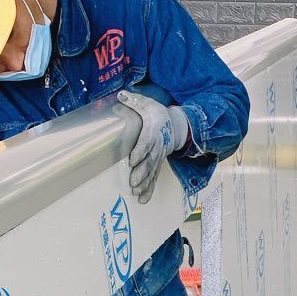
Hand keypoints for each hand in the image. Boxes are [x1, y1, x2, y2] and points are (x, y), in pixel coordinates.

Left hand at [117, 90, 190, 204]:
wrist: (175, 126)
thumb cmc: (157, 114)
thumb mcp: (148, 103)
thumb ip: (134, 101)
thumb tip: (121, 95)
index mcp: (153, 131)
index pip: (146, 142)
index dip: (140, 151)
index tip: (132, 160)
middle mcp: (157, 147)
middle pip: (150, 162)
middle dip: (141, 173)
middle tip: (132, 183)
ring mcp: (158, 158)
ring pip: (152, 173)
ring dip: (144, 184)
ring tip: (136, 193)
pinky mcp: (157, 165)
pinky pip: (154, 179)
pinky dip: (149, 190)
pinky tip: (142, 200)